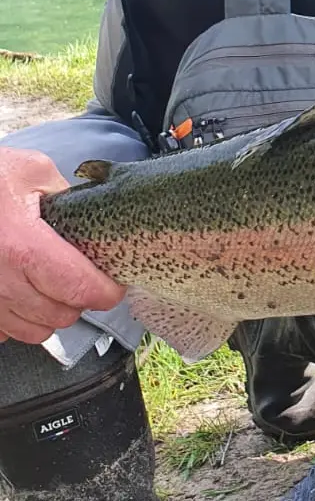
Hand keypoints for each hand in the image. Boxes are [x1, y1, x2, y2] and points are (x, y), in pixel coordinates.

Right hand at [0, 148, 125, 343]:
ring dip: (50, 315)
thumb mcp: (34, 171)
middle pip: (58, 315)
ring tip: (57, 290)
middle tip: (86, 282)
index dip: (104, 292)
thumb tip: (91, 216)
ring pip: (31, 331)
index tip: (115, 287)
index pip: (76, 286)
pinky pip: (3, 332)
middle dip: (80, 302)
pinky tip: (24, 296)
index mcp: (22, 245)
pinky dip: (18, 321)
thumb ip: (68, 197)